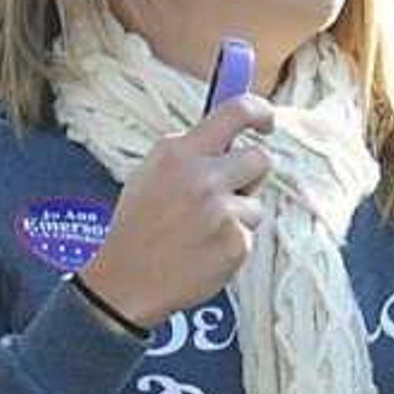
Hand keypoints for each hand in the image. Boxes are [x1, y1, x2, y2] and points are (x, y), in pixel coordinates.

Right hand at [73, 96, 271, 330]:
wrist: (126, 282)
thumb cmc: (139, 227)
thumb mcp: (151, 174)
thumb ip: (191, 153)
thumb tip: (231, 134)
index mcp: (178, 153)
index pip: (236, 111)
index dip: (260, 112)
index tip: (266, 122)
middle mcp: (203, 177)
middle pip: (260, 159)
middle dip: (249, 175)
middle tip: (227, 193)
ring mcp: (222, 211)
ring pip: (254, 202)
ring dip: (237, 214)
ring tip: (202, 231)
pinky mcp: (236, 243)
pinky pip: (249, 233)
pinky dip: (232, 243)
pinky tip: (204, 251)